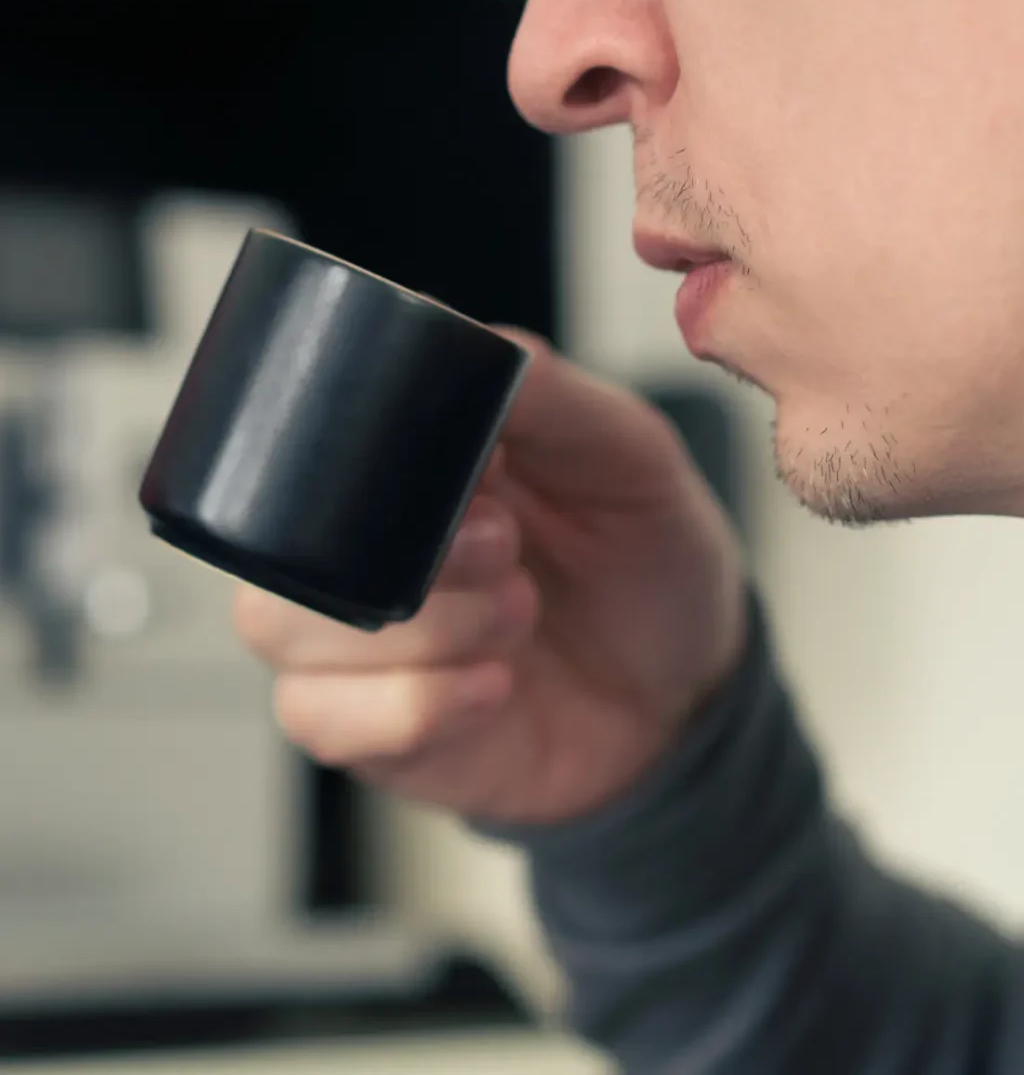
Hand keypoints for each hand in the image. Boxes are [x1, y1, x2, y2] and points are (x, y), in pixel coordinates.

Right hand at [235, 330, 747, 825]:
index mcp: (412, 473)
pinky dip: (411, 704)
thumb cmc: (649, 566)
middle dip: (397, 547)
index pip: (320, 440)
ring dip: (414, 627)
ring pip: (284, 628)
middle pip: (282, 541)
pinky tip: (494, 687)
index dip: (376, 454)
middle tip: (504, 543)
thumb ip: (553, 400)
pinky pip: (320, 720)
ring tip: (516, 613)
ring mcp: (362, 645)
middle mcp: (371, 553)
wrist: (685, 696)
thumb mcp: (628, 457)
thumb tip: (479, 347)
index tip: (476, 474)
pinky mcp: (373, 731)